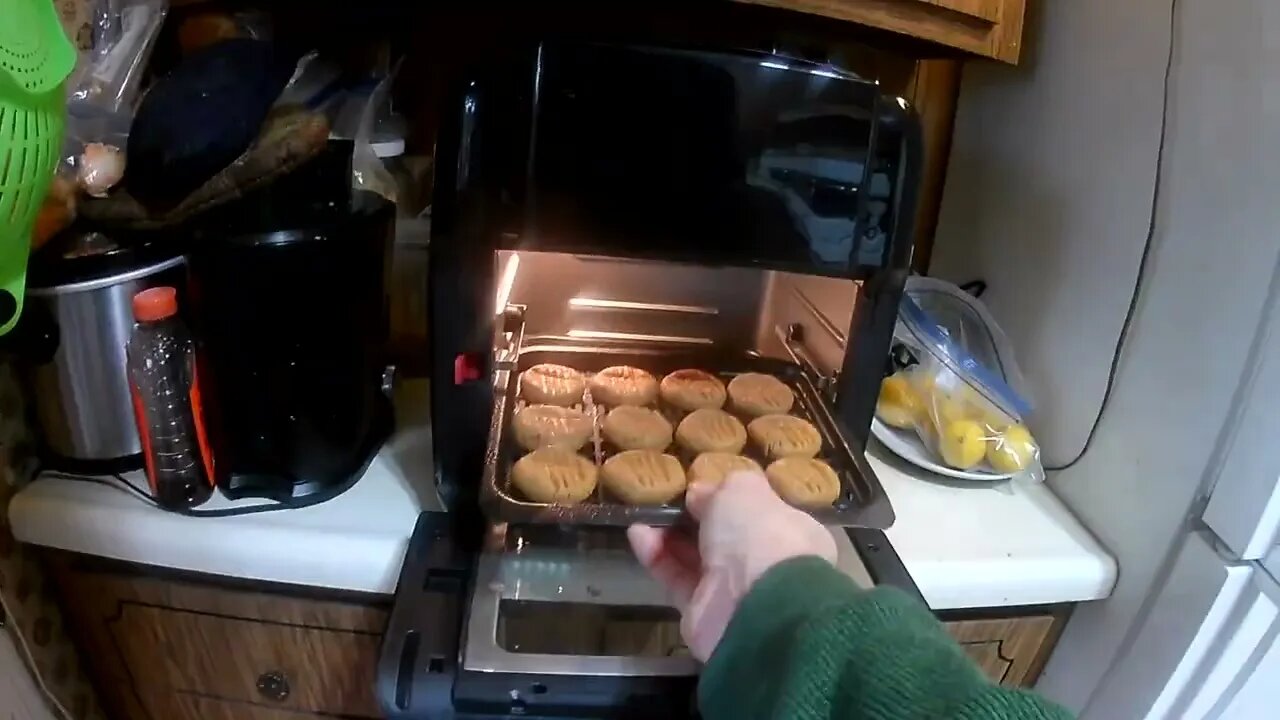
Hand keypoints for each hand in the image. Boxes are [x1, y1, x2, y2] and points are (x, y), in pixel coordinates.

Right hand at [627, 471, 836, 661]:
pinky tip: (637, 533)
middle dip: (697, 518)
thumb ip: (720, 488)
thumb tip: (700, 494)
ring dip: (670, 535)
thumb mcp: (744, 490)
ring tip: (643, 513)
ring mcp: (736, 592)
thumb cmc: (760, 534)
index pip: (764, 513)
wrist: (755, 605)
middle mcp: (768, 566)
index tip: (704, 487)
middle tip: (670, 500)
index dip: (734, 500)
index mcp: (793, 534)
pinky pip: (677, 579)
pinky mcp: (703, 613)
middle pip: (726, 538)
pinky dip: (657, 556)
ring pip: (698, 558)